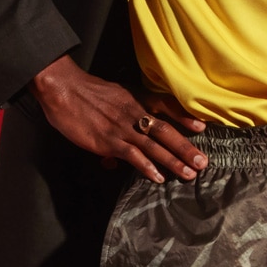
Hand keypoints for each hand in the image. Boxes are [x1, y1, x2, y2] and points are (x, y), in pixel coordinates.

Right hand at [29, 55, 207, 183]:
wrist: (64, 89)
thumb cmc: (86, 93)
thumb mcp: (113, 96)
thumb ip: (124, 114)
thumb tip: (126, 140)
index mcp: (136, 98)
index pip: (165, 106)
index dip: (184, 117)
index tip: (202, 128)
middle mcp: (134, 112)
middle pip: (166, 131)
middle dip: (186, 148)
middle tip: (203, 162)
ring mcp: (122, 128)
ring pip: (154, 146)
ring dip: (173, 161)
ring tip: (189, 174)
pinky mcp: (109, 141)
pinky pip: (133, 155)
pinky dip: (147, 167)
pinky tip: (158, 177)